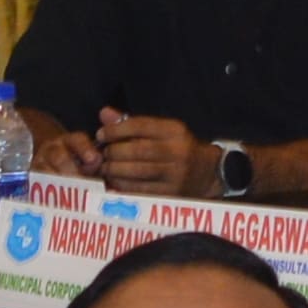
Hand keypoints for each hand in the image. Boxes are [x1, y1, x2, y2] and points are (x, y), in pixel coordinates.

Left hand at [90, 110, 207, 195]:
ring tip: (105, 168)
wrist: (206, 174)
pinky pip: (140, 190)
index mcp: (174, 130)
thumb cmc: (176, 148)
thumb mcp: (160, 130)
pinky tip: (114, 181)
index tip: (101, 134)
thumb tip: (104, 114)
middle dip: (113, 152)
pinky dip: (122, 185)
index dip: (115, 130)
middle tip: (102, 154)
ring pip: (136, 171)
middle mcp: (177, 151)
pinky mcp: (171, 193)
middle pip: (136, 150)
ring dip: (114, 170)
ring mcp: (175, 174)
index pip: (140, 125)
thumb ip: (131, 122)